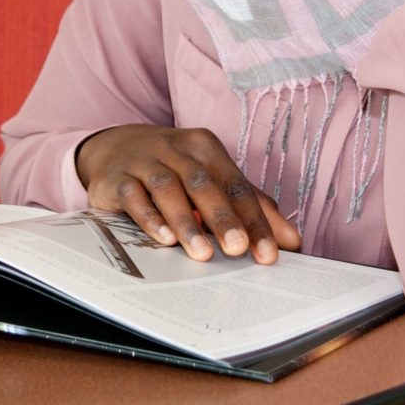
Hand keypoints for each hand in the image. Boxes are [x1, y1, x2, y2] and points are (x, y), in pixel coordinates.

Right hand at [75, 125, 302, 263]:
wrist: (113, 149)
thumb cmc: (172, 169)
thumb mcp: (211, 180)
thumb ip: (250, 208)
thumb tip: (291, 240)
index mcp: (206, 149)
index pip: (237, 186)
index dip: (256, 221)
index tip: (269, 253)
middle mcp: (176, 150)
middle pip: (204, 183)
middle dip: (224, 218)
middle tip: (238, 249)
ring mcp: (144, 161)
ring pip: (168, 188)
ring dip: (186, 222)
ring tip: (202, 254)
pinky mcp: (117, 178)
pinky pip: (134, 196)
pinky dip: (149, 218)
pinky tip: (163, 239)